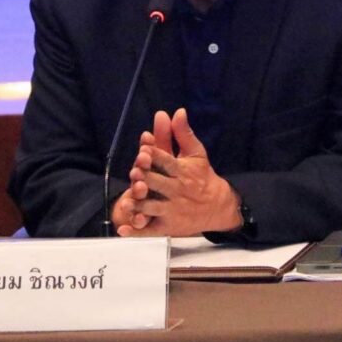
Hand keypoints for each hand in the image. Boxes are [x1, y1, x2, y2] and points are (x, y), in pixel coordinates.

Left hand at [117, 108, 240, 236]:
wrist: (217, 206)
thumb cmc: (202, 176)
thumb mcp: (196, 153)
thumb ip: (183, 133)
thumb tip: (178, 111)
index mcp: (182, 171)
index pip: (167, 162)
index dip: (154, 156)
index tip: (143, 150)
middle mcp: (176, 191)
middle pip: (157, 184)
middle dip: (145, 179)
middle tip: (134, 174)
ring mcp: (171, 210)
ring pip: (152, 208)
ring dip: (140, 205)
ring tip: (127, 202)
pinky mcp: (168, 226)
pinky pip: (150, 230)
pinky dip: (137, 231)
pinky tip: (124, 230)